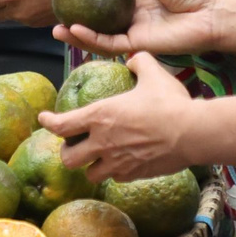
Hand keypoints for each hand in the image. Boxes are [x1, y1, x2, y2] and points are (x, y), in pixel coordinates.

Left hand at [36, 53, 191, 183]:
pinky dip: (115, 172)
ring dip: (91, 166)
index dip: (48, 122)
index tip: (44, 118)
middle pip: (68, 159)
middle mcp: (102, 142)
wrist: (192, 133)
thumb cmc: (169, 102)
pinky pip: (116, 178)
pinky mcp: (133, 175)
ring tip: (99, 158)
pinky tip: (123, 162)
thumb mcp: (153, 74)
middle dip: (68, 153)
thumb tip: (134, 58)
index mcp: (100, 116)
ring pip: (90, 174)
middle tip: (75, 145)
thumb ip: (140, 62)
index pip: (61, 125)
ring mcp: (117, 162)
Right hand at [51, 0, 235, 57]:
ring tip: (57, 28)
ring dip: (78, 35)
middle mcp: (134, 18)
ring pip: (100, 37)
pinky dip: (92, 39)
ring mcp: (135, 33)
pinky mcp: (139, 45)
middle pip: (99, 22)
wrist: (213, 12)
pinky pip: (110, 44)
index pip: (107, 0)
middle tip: (54, 15)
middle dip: (76, 21)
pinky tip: (77, 30)